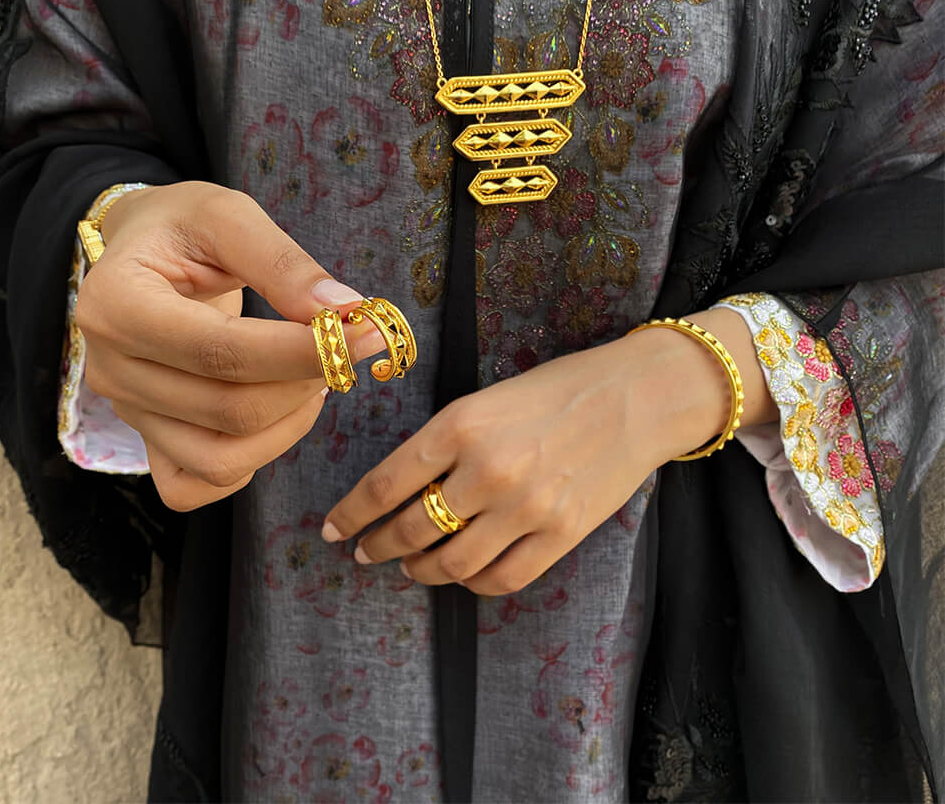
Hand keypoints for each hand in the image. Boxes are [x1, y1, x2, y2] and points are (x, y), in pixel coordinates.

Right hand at [76, 181, 383, 510]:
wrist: (142, 248)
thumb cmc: (183, 225)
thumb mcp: (228, 215)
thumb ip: (283, 262)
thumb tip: (344, 310)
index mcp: (116, 304)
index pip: (220, 351)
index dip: (300, 352)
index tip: (363, 334)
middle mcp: (110, 369)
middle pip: (227, 410)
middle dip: (306, 382)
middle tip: (347, 348)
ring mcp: (125, 412)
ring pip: (219, 459)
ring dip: (288, 427)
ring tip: (316, 378)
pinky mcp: (146, 438)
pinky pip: (194, 485)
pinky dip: (248, 464)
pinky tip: (278, 414)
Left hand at [321, 308, 776, 594]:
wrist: (636, 395)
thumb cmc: (557, 387)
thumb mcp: (487, 399)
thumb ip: (445, 443)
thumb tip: (404, 488)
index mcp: (461, 425)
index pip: (386, 484)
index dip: (353, 513)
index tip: (336, 529)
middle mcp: (487, 470)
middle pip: (412, 529)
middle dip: (380, 545)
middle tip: (367, 552)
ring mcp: (526, 508)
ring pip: (453, 563)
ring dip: (422, 569)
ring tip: (411, 566)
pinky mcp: (561, 534)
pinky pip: (501, 579)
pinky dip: (473, 583)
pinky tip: (464, 573)